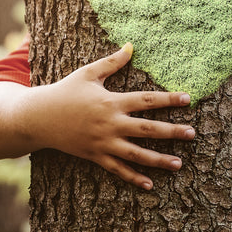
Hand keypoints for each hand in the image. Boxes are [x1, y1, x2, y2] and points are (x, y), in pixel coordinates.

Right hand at [39, 44, 194, 189]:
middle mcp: (110, 124)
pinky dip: (133, 177)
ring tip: (179, 164)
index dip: (168, 99)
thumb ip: (112, 62)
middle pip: (147, 129)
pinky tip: (150, 185)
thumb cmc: (64, 92)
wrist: (38, 117)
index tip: (188, 99)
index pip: (146, 100)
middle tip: (193, 134)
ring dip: (159, 160)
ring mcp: (103, 142)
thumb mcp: (87, 74)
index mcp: (111, 101)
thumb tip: (131, 46)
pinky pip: (117, 169)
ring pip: (136, 154)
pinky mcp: (94, 156)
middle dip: (172, 131)